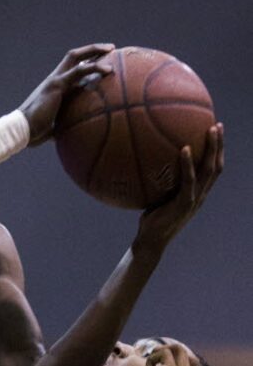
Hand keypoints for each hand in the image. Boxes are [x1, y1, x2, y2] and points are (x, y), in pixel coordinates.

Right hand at [19, 44, 114, 144]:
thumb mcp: (57, 124)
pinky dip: (94, 68)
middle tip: (110, 49)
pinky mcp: (57, 84)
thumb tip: (80, 131)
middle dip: (92, 50)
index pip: (72, 68)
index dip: (88, 63)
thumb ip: (68, 121)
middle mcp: (55, 79)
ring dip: (94, 51)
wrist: (23, 129)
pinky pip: (79, 71)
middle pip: (74, 56)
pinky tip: (108, 70)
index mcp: (55, 87)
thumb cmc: (37, 131)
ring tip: (112, 50)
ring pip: (75, 57)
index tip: (104, 62)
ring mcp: (55, 80)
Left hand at [119, 341, 195, 365]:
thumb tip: (165, 352)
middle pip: (185, 352)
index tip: (160, 358)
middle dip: (166, 350)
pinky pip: (164, 353)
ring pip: (178, 348)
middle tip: (152, 360)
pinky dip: (152, 359)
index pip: (193, 361)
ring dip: (159, 353)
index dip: (176, 354)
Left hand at [133, 123, 223, 255]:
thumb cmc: (151, 218)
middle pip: (217, 166)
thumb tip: (145, 159)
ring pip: (210, 170)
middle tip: (217, 124)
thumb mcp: (157, 196)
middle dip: (219, 145)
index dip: (217, 151)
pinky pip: (189, 180)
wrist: (151, 241)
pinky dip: (188, 164)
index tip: (215, 131)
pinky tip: (184, 149)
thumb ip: (159, 181)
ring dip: (212, 149)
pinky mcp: (184, 204)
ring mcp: (195, 199)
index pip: (213, 169)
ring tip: (210, 129)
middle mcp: (201, 194)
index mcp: (197, 192)